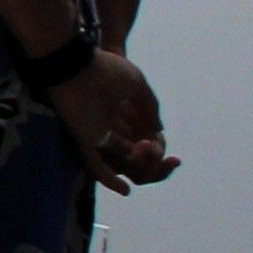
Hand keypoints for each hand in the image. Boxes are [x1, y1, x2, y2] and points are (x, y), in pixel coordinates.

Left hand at [54, 48, 171, 188]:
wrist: (77, 62)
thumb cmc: (104, 69)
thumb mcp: (136, 85)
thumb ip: (150, 108)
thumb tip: (158, 131)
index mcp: (122, 118)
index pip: (144, 148)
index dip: (161, 158)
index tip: (176, 160)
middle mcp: (109, 130)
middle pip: (134, 161)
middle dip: (154, 166)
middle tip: (166, 158)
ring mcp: (96, 136)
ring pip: (121, 164)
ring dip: (141, 164)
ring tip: (149, 148)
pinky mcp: (83, 139)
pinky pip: (95, 165)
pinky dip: (109, 179)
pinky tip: (125, 190)